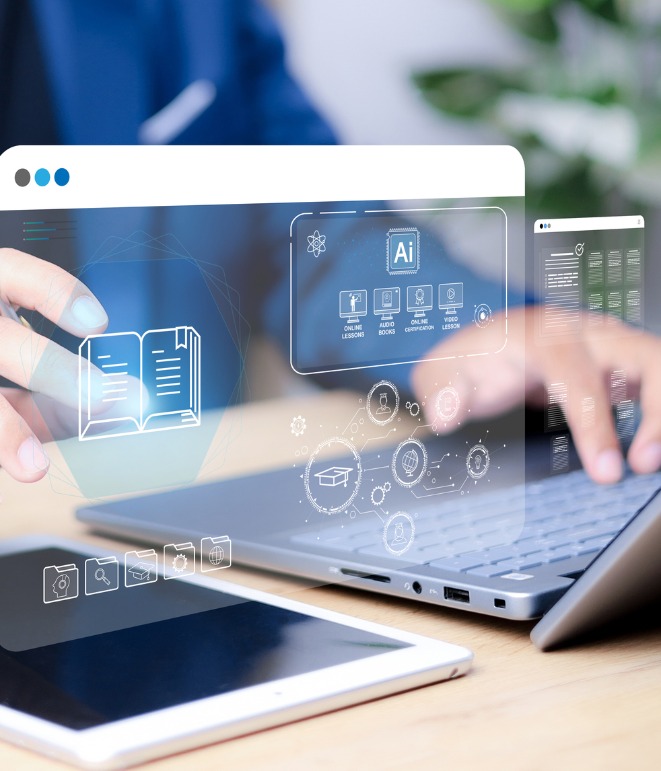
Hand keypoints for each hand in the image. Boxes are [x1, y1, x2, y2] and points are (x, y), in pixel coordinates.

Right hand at [0, 248, 107, 481]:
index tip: (97, 323)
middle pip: (4, 341)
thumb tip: (126, 398)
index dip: (56, 293)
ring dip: (3, 430)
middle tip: (95, 397)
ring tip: (32, 467)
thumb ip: (62, 377)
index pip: (16, 271)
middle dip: (49, 368)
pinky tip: (17, 463)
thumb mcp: (17, 348)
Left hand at [412, 306, 660, 484]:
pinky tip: (650, 448)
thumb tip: (447, 412)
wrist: (490, 346)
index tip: (607, 468)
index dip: (595, 423)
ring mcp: (608, 348)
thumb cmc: (471, 360)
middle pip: (644, 357)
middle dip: (656, 410)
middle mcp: (584, 334)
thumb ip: (440, 390)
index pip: (577, 375)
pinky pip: (655, 385)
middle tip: (645, 463)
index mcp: (541, 335)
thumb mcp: (440, 372)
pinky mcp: (622, 368)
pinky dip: (657, 415)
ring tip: (651, 461)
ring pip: (658, 366)